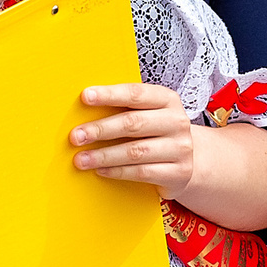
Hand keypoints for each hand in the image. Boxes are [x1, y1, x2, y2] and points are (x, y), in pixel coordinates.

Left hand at [69, 83, 195, 192]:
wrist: (191, 161)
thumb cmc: (157, 133)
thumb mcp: (147, 114)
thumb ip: (123, 109)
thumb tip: (83, 109)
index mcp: (167, 99)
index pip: (135, 93)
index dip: (109, 94)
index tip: (85, 97)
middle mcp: (177, 121)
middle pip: (133, 123)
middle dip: (100, 129)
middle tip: (76, 136)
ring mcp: (180, 148)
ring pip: (135, 151)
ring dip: (103, 156)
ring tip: (81, 159)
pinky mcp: (179, 172)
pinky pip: (142, 172)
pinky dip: (117, 171)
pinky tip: (100, 170)